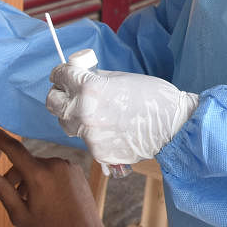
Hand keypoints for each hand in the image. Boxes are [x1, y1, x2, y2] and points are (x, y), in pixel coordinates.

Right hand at [0, 126, 111, 226]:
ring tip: (34, 202)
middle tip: (15, 197)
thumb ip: (1, 191)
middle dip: (16, 176)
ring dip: (32, 179)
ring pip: (40, 167)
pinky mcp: (76, 170)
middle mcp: (54, 164)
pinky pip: (54, 169)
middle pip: (26, 163)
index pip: (13, 148)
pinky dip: (47, 179)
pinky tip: (49, 198)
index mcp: (38, 174)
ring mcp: (67, 165)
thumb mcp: (20, 214)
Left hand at [46, 65, 197, 165]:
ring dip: (74, 116)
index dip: (61, 73)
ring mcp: (90, 136)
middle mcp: (84, 113)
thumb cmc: (152, 96)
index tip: (64, 74)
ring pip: (67, 124)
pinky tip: (110, 128)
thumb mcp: (119, 77)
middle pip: (53, 103)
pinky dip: (93, 134)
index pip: (60, 76)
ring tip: (95, 112)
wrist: (174, 124)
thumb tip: (77, 78)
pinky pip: (85, 140)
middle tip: (70, 93)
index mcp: (90, 88)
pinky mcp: (98, 153)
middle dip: (60, 95)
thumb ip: (93, 79)